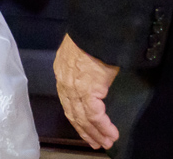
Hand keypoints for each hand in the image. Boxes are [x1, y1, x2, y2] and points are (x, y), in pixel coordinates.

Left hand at [54, 33, 120, 149]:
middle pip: (73, 112)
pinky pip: (94, 115)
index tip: (84, 127)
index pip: (67, 100)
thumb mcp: (81, 52)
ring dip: (95, 132)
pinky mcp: (87, 91)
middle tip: (95, 142)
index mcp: (62, 71)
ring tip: (106, 142)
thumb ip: (82, 67)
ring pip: (83, 117)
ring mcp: (74, 88)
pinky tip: (110, 134)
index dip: (76, 116)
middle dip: (84, 130)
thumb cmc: (92, 37)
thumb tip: (91, 74)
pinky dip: (103, 127)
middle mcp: (64, 82)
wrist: (94, 29)